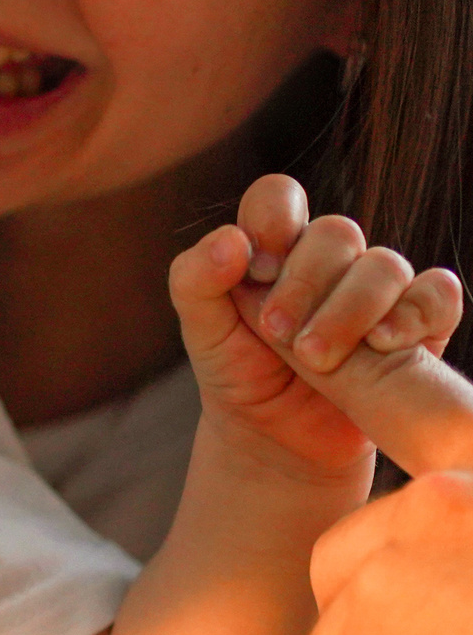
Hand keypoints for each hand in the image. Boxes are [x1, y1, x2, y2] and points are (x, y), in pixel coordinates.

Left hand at [171, 174, 465, 480]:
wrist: (276, 437)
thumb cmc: (238, 373)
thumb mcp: (199, 330)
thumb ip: (195, 279)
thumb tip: (231, 240)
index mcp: (274, 247)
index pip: (279, 196)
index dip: (273, 219)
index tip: (258, 268)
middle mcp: (329, 260)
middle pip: (337, 231)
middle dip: (305, 281)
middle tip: (277, 331)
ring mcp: (376, 290)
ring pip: (385, 265)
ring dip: (349, 309)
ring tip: (316, 357)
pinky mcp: (417, 325)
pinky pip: (438, 295)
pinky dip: (416, 313)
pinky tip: (384, 342)